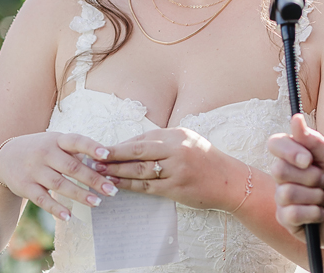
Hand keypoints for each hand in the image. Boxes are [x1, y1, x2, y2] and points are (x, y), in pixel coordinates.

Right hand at [0, 132, 118, 220]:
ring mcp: (34, 170)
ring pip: (60, 184)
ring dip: (80, 195)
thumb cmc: (40, 150)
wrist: (5, 157)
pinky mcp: (26, 186)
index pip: (76, 141)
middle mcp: (45, 153)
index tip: (107, 155)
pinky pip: (42, 199)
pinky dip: (55, 208)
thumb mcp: (54, 143)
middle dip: (93, 179)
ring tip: (97, 203)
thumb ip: (75, 152)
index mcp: (56, 140)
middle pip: (72, 167)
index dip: (91, 147)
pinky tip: (68, 216)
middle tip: (111, 190)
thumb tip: (103, 164)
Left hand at [99, 127, 242, 210]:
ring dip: (116, 171)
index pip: (142, 138)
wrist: (231, 182)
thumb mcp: (186, 141)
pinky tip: (116, 184)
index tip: (102, 147)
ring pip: (139, 170)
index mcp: (176, 135)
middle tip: (93, 157)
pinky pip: (147, 187)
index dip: (121, 145)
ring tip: (99, 172)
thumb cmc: (205, 159)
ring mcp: (176, 170)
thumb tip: (130, 144)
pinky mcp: (176, 188)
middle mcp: (176, 150)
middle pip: (137, 152)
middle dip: (113, 155)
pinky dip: (129, 185)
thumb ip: (161, 141)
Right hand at [268, 114, 323, 252]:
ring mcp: (284, 198)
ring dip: (315, 197)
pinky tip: (322, 214)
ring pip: (286, 193)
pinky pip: (290, 214)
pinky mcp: (287, 219)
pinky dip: (313, 214)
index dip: (289, 151)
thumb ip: (314, 142)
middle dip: (310, 178)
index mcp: (295, 156)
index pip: (275, 144)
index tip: (308, 160)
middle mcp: (286, 176)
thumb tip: (295, 118)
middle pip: (279, 170)